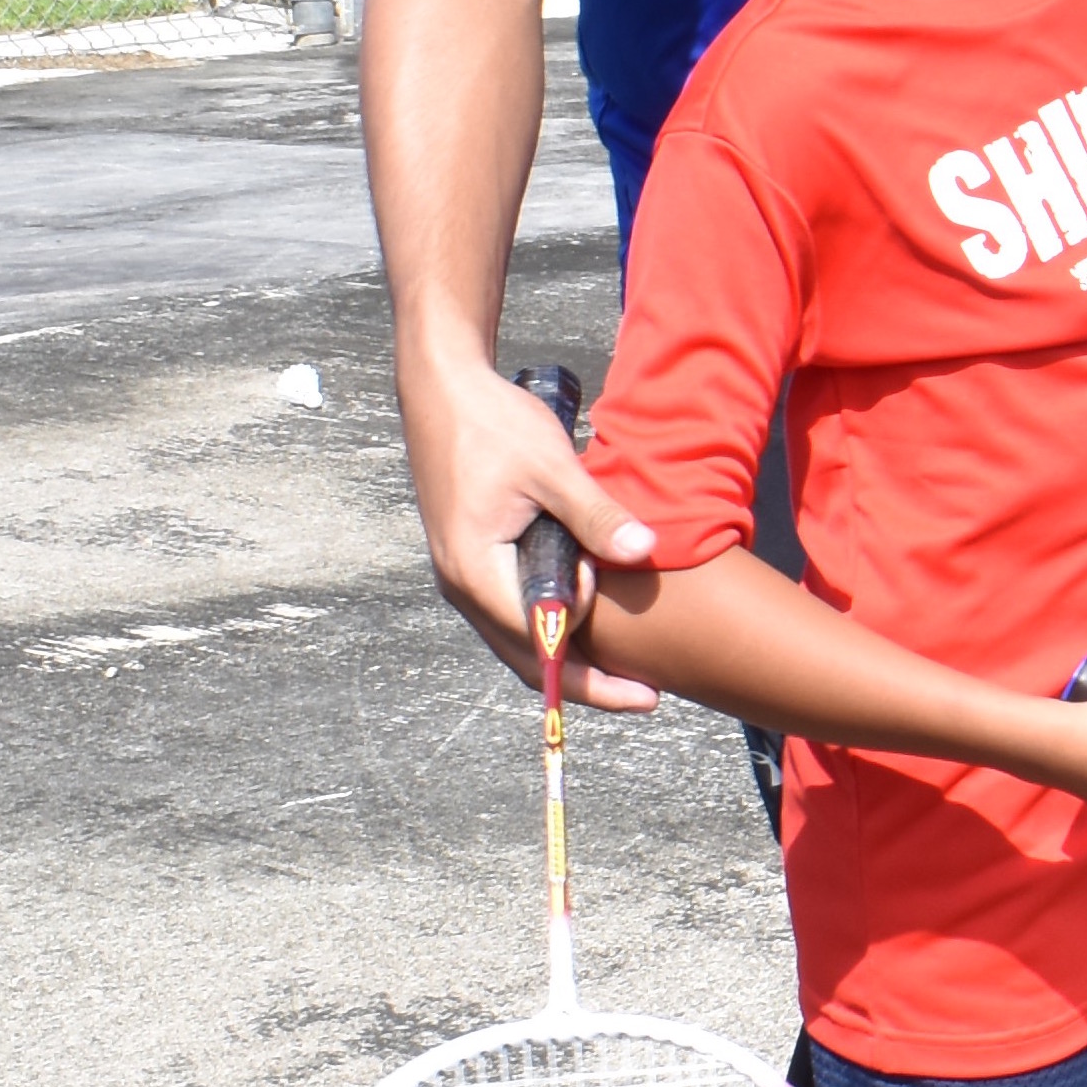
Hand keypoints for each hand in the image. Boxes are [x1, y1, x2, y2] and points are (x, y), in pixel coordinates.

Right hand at [399, 349, 661, 709]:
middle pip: (524, 656)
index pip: (538, 645)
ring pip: (515, 638)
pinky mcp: (471, 557)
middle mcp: (462, 584)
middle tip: (643, 697)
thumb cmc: (493, 424)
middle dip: (582, 683)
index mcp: (476, 570)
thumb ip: (594, 514)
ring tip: (623, 671)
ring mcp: (462, 573)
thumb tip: (642, 549)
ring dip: (566, 657)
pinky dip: (549, 626)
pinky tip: (587, 623)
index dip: (591, 672)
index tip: (641, 691)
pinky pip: (511, 610)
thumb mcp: (552, 468)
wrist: (444, 389)